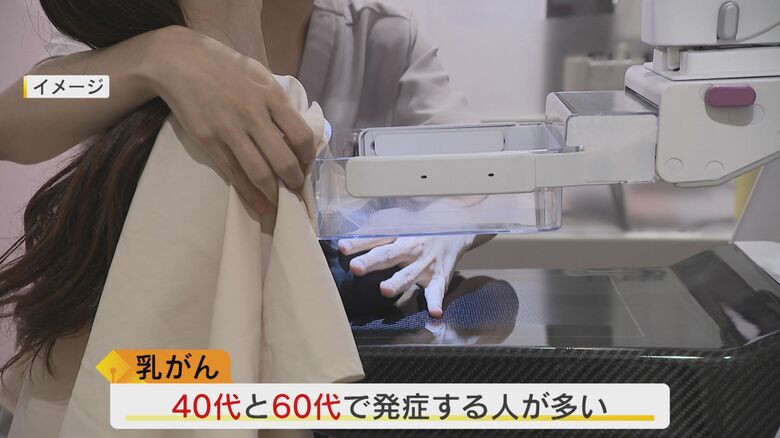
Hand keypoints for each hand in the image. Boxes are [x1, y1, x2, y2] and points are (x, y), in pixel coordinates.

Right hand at [145, 26, 314, 212]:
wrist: (179, 61)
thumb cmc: (225, 66)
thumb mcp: (260, 74)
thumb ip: (278, 101)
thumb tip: (296, 132)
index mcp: (272, 96)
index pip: (302, 136)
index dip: (308, 158)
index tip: (306, 165)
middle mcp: (254, 115)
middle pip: (284, 161)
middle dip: (294, 182)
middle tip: (295, 191)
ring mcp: (230, 130)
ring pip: (260, 173)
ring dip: (274, 195)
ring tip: (280, 205)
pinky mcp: (208, 141)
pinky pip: (233, 174)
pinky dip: (249, 195)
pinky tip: (258, 206)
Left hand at [338, 235, 475, 317]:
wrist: (456, 225)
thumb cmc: (417, 226)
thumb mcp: (396, 221)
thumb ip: (373, 230)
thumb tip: (346, 240)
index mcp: (397, 234)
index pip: (374, 238)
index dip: (358, 243)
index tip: (343, 248)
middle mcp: (410, 247)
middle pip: (389, 254)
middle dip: (372, 261)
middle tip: (356, 267)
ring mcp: (425, 263)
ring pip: (409, 274)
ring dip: (397, 282)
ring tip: (384, 290)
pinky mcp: (439, 277)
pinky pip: (437, 291)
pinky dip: (436, 302)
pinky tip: (434, 312)